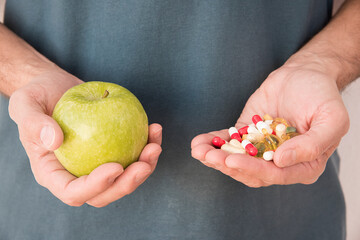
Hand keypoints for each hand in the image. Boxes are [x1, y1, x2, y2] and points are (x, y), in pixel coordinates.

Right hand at [9, 71, 161, 206]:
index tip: (116, 166)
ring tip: (155, 145)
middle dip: (128, 183)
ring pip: (124, 178)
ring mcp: (96, 163)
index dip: (96, 186)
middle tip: (145, 163)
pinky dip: (146, 145)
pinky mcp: (112, 149)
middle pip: (105, 193)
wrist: (56, 87)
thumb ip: (34, 123)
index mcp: (53, 172)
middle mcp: (77, 173)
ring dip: (144, 166)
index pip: (74, 191)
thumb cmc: (36, 95)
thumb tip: (55, 141)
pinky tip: (154, 129)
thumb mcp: (25, 103)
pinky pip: (132, 155)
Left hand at [191, 61, 348, 186]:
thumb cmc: (322, 95)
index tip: (232, 160)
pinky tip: (199, 142)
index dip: (252, 169)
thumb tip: (281, 162)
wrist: (305, 73)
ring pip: (236, 159)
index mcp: (303, 164)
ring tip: (198, 150)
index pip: (275, 175)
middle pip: (250, 171)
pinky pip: (229, 142)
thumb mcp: (331, 119)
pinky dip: (214, 143)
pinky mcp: (247, 133)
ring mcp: (261, 148)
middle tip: (208, 156)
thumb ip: (313, 144)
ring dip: (216, 157)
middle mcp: (280, 161)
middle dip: (228, 165)